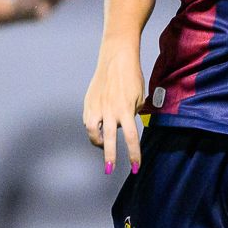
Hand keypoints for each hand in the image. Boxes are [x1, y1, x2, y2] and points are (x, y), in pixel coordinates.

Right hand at [83, 45, 144, 175]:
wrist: (116, 58)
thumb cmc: (131, 77)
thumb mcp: (139, 97)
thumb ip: (133, 113)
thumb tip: (126, 125)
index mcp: (125, 110)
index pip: (131, 138)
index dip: (133, 155)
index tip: (135, 168)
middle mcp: (110, 110)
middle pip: (108, 139)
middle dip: (109, 157)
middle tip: (109, 169)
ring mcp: (97, 106)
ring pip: (91, 131)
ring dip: (97, 141)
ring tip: (101, 146)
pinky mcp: (88, 102)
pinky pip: (88, 120)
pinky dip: (92, 127)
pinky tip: (96, 128)